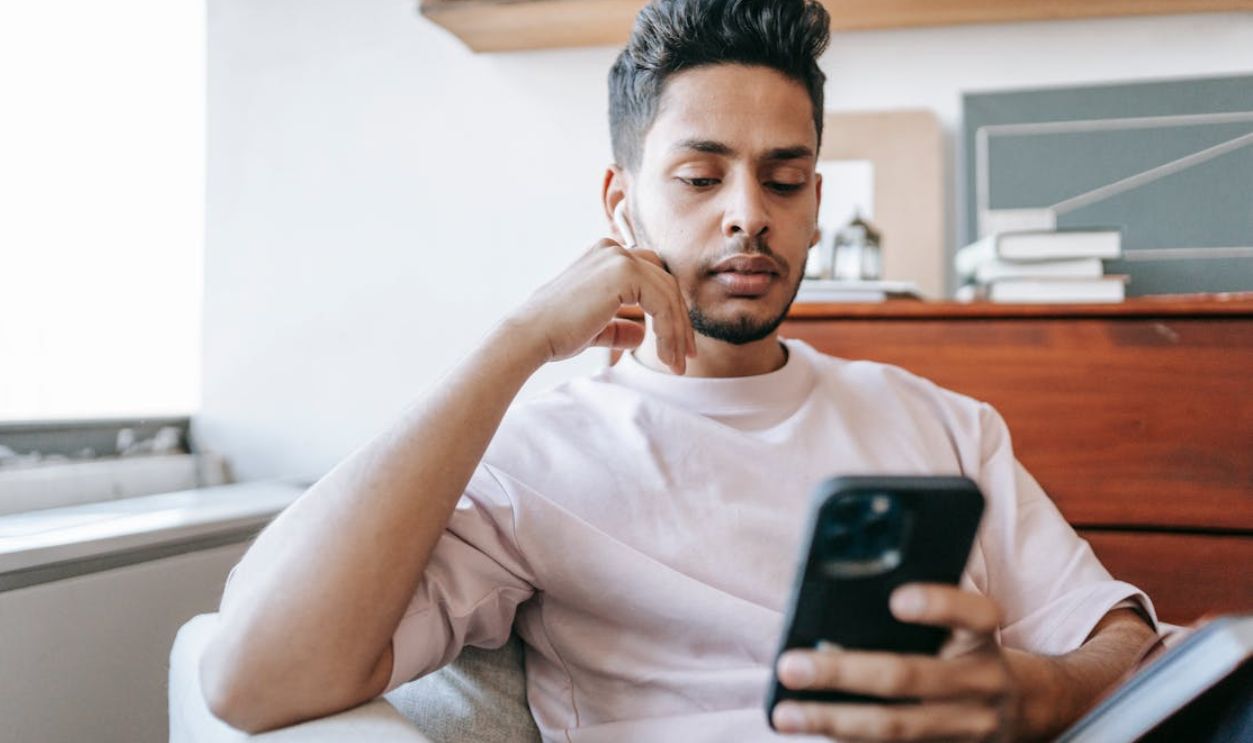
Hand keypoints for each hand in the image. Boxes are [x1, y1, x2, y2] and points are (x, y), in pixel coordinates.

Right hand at [508, 238, 695, 373]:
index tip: (676, 346)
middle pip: (666, 281)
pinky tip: (666, 355)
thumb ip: (618, 325)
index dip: (669, 310)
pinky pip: (662, 302)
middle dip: (680, 321)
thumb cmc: (556, 334)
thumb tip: (641, 333)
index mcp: (605, 255)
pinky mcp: (624, 271)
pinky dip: (669, 331)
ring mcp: (619, 256)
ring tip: (677, 364)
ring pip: (669, 292)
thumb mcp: (595, 327)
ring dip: (677, 331)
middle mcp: (613, 249)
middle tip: (685, 356)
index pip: (652, 278)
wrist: (531, 336)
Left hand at [772, 584, 1019, 741]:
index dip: (938, 605)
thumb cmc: (974, 652)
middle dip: (842, 672)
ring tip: (785, 713)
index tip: (897, 599)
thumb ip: (927, 616)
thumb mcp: (967, 627)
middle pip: (909, 677)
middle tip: (790, 666)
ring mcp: (970, 730)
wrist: (1036, 708)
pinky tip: (814, 735)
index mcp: (984, 640)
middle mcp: (982, 684)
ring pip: (895, 728)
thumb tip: (841, 617)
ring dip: (833, 721)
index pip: (973, 615)